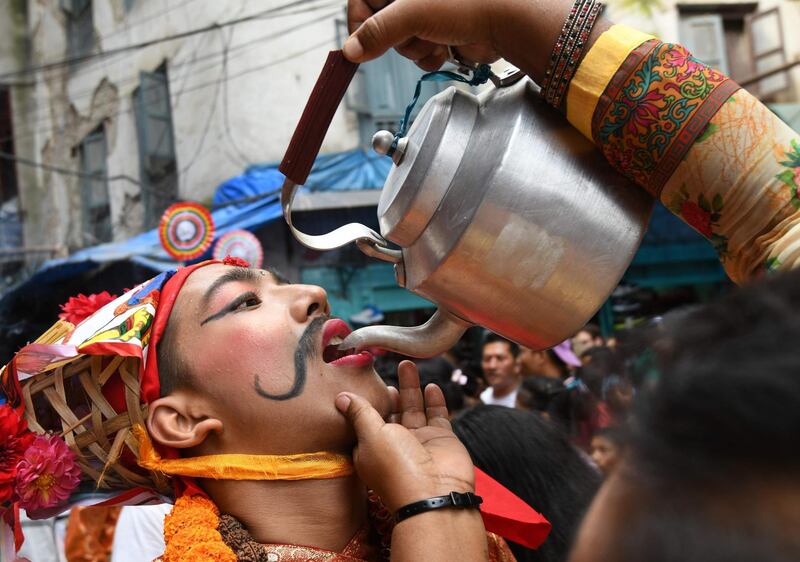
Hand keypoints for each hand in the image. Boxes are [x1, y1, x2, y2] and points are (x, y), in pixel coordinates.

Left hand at [335, 360, 473, 512]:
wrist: (435, 494)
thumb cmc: (397, 468)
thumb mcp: (371, 435)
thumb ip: (359, 413)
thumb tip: (340, 397)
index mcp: (372, 448)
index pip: (365, 420)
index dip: (365, 401)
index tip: (363, 380)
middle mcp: (395, 444)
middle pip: (391, 410)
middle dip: (390, 390)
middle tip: (388, 366)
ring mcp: (419, 441)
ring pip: (414, 408)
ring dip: (411, 387)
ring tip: (407, 364)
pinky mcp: (441, 439)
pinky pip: (437, 415)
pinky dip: (434, 400)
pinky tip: (430, 386)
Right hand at [345, 0, 501, 70]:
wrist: (508, 21)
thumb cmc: (468, 2)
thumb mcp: (412, 12)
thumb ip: (377, 31)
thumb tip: (351, 50)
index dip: (359, 21)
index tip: (360, 43)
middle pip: (381, 24)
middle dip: (397, 37)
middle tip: (414, 33)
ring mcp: (427, 13)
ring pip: (400, 41)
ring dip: (415, 48)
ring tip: (435, 38)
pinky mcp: (440, 32)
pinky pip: (419, 51)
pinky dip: (429, 55)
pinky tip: (444, 47)